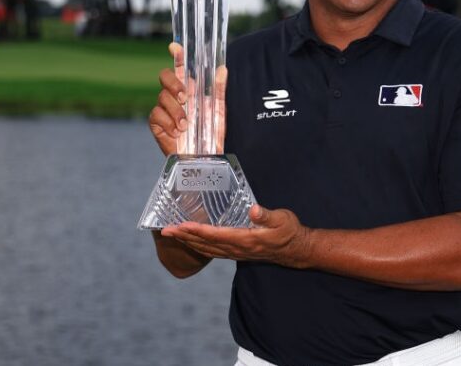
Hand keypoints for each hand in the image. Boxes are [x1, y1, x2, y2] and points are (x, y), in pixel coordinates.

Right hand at [148, 43, 227, 155]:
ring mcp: (164, 109)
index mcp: (189, 90)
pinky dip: (168, 123)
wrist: (203, 157)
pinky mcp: (157, 124)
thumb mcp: (218, 111)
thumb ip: (218, 90)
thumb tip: (223, 69)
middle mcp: (175, 97)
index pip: (180, 68)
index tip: (175, 47)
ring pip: (162, 98)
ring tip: (186, 125)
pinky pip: (156, 115)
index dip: (176, 55)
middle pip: (165, 77)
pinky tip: (177, 132)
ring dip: (176, 111)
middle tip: (185, 97)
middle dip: (174, 84)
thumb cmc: (210, 134)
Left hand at [160, 205, 312, 268]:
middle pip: (204, 244)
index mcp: (245, 239)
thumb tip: (254, 209)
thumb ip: (267, 215)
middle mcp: (237, 248)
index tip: (181, 225)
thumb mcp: (282, 220)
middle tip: (165, 230)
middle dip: (184, 237)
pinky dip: (197, 247)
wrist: (295, 249)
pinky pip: (211, 251)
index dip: (197, 231)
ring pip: (206, 249)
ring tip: (171, 235)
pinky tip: (189, 242)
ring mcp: (235, 252)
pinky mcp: (236, 252)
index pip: (215, 235)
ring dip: (187, 242)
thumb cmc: (288, 232)